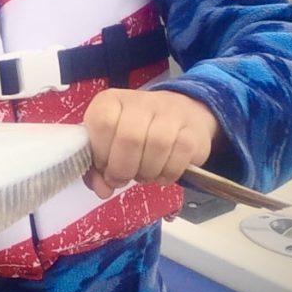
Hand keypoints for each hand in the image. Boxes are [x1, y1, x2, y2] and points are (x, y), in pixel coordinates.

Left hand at [83, 89, 219, 198]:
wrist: (180, 116)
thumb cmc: (137, 133)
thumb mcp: (110, 143)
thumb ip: (98, 167)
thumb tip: (102, 189)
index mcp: (111, 101)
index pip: (101, 123)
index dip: (101, 153)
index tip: (104, 167)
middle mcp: (140, 101)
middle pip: (129, 138)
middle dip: (123, 169)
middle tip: (123, 178)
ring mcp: (169, 112)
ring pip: (157, 145)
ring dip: (146, 172)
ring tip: (143, 175)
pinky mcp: (192, 130)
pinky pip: (180, 155)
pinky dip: (168, 173)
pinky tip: (162, 175)